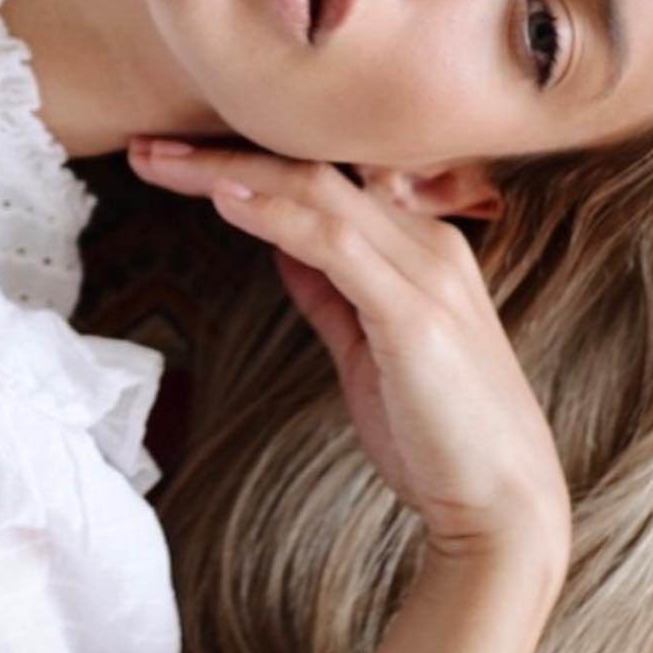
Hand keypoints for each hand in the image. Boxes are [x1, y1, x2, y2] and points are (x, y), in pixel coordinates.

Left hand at [127, 138, 571, 567]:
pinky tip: (226, 199)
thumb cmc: (438, 434)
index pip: (325, 180)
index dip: (251, 160)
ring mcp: (426, 273)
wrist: (504, 507)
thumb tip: (282, 246)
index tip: (177, 158)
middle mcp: (428, 242)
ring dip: (231, 172)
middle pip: (314, 172)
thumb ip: (330, 292)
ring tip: (162, 162)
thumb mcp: (369, 348)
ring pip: (318, 194)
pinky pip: (336, 244)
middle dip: (225, 152)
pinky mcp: (415, 313)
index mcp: (421, 245)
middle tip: (148, 146)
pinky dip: (278, 216)